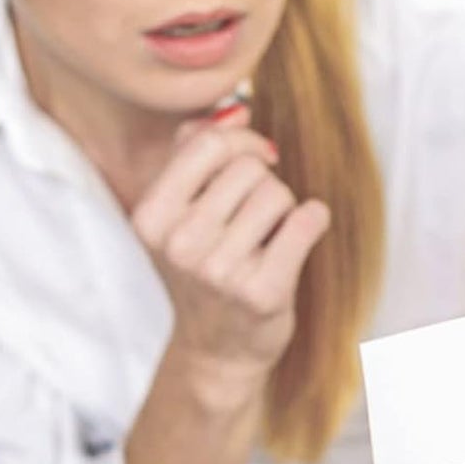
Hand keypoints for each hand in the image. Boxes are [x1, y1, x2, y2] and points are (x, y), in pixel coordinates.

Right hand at [131, 111, 331, 393]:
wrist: (218, 352)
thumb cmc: (204, 274)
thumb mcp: (178, 215)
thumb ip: (193, 154)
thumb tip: (234, 111)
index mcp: (152, 217)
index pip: (206, 144)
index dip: (242, 143)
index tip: (258, 159)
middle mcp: (181, 245)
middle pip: (249, 169)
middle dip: (263, 185)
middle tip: (256, 220)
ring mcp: (221, 272)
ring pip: (279, 194)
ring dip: (283, 210)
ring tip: (267, 241)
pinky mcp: (264, 292)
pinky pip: (306, 222)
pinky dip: (312, 222)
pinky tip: (297, 241)